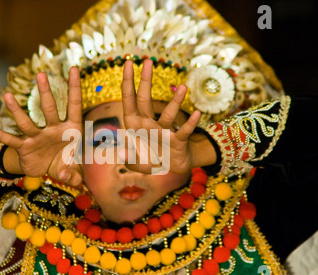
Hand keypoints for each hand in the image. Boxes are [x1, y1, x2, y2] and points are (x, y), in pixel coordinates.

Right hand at [0, 67, 83, 185]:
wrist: (48, 171)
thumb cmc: (65, 162)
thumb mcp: (74, 170)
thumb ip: (75, 175)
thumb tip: (71, 179)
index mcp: (71, 129)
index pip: (74, 105)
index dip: (74, 87)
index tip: (73, 68)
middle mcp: (53, 129)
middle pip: (49, 108)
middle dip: (45, 92)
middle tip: (41, 74)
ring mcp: (38, 136)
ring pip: (26, 122)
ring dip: (16, 110)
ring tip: (6, 95)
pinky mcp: (25, 147)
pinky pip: (12, 140)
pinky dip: (1, 135)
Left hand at [121, 59, 201, 173]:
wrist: (169, 169)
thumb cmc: (149, 161)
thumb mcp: (135, 163)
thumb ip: (128, 158)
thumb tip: (121, 152)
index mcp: (134, 125)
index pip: (129, 100)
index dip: (128, 82)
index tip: (128, 63)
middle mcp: (148, 123)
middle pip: (145, 99)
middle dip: (145, 80)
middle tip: (148, 61)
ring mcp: (163, 131)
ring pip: (168, 114)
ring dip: (175, 101)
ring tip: (183, 87)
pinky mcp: (177, 141)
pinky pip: (184, 131)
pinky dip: (190, 123)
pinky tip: (195, 113)